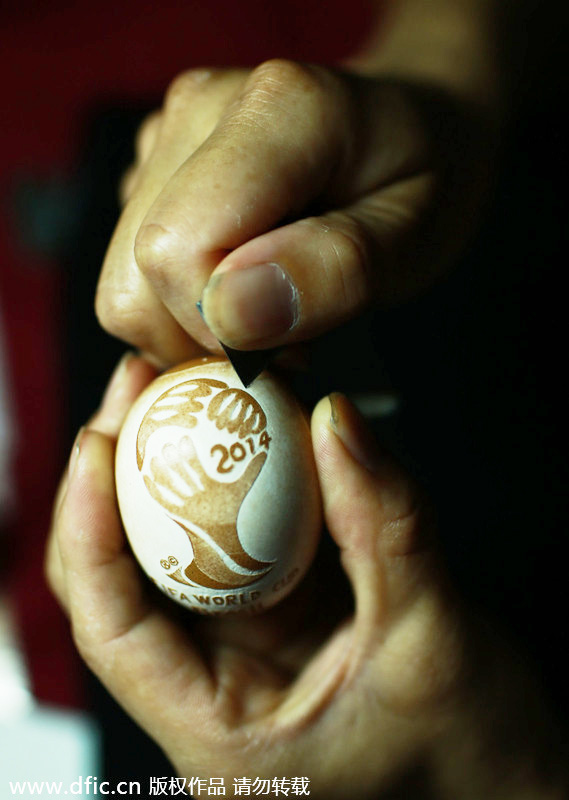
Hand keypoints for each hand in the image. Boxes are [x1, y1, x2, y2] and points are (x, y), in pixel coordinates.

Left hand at [46, 355, 564, 798]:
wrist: (510, 774)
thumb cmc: (473, 749)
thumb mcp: (432, 636)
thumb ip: (385, 523)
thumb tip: (335, 419)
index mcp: (218, 733)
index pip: (114, 630)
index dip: (88, 531)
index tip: (98, 444)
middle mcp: (214, 691)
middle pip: (126, 578)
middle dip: (118, 477)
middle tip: (140, 387)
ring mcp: (244, 649)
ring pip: (176, 550)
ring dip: (174, 468)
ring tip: (184, 389)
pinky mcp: (278, 612)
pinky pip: (239, 536)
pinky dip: (239, 479)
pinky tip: (248, 428)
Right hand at [95, 58, 492, 365]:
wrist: (415, 127)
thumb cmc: (425, 183)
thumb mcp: (415, 239)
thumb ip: (335, 269)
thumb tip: (230, 313)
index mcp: (275, 113)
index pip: (176, 250)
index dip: (220, 325)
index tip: (291, 342)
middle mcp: (198, 111)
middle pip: (135, 273)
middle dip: (203, 336)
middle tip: (286, 335)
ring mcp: (167, 135)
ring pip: (125, 282)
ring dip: (194, 325)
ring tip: (270, 307)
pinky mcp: (155, 166)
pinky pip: (135, 269)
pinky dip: (183, 303)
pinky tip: (244, 282)